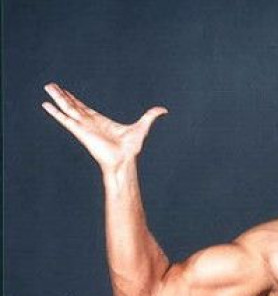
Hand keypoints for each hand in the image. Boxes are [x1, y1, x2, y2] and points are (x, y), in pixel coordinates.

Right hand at [42, 83, 167, 173]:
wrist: (124, 161)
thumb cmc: (131, 149)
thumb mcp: (142, 127)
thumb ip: (151, 117)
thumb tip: (164, 110)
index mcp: (100, 121)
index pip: (84, 107)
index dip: (75, 99)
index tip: (66, 92)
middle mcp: (89, 123)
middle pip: (73, 105)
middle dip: (63, 95)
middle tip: (51, 85)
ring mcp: (83, 126)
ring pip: (67, 108)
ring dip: (57, 98)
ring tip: (47, 88)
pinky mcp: (80, 131)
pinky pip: (65, 119)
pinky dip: (55, 112)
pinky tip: (45, 104)